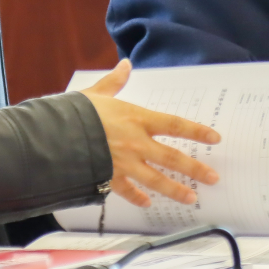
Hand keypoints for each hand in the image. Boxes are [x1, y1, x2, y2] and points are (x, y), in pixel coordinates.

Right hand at [80, 60, 221, 206]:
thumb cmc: (75, 112)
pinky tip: (147, 204)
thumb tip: (125, 64)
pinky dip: (137, 198)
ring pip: (156, 179)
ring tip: (192, 197)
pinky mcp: (108, 178)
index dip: (196, 131)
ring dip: (175, 189)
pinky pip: (127, 191)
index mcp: (137, 118)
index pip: (175, 125)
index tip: (215, 138)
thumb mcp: (97, 93)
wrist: (53, 137)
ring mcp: (123, 163)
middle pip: (172, 158)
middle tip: (213, 178)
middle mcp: (135, 142)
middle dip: (195, 168)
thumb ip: (114, 82)